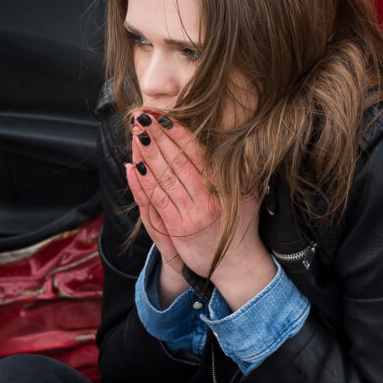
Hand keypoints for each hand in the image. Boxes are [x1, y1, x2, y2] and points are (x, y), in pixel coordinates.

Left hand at [127, 113, 273, 306]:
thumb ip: (243, 172)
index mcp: (223, 189)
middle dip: (158, 138)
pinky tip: (133, 166)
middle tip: (143, 118)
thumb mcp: (249, 196)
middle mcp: (206, 201)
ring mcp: (189, 216)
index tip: (165, 117)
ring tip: (136, 135)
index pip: (197, 155)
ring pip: (164, 179)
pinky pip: (156, 202)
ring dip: (147, 155)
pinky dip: (143, 183)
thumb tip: (242, 146)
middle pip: (177, 163)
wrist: (236, 264)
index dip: (179, 134)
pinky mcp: (176, 230)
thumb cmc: (241, 226)